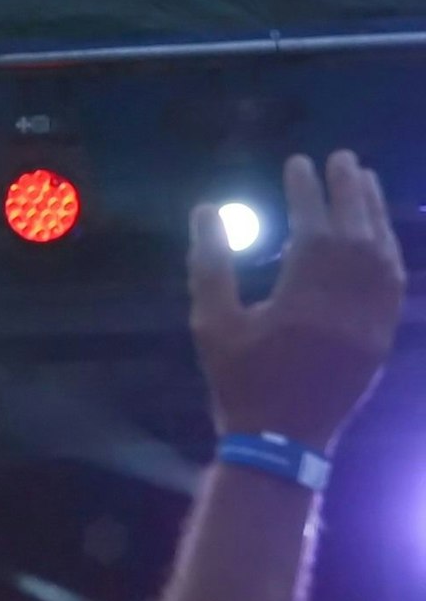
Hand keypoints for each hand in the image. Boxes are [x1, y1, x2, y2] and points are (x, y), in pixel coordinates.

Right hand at [189, 151, 404, 448]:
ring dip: (374, 213)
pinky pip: (394, 282)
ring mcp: (372, 319)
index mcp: (303, 296)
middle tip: (342, 158)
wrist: (282, 442)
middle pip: (356, 232)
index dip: (306, 191)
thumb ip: (211, 264)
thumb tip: (207, 211)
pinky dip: (389, 250)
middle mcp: (347, 302)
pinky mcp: (383, 335)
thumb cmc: (239, 381)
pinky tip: (379, 234)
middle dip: (349, 190)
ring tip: (365, 181)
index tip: (298, 163)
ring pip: (383, 253)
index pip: (312, 227)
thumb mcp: (211, 323)